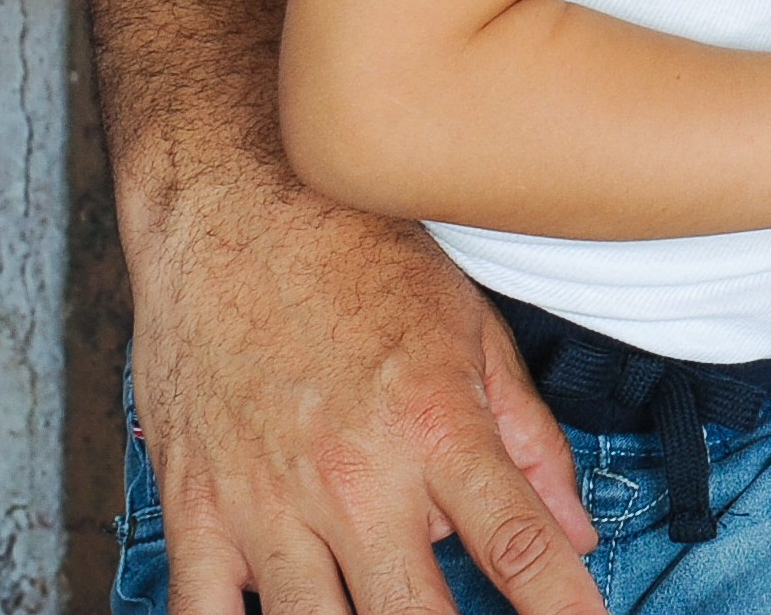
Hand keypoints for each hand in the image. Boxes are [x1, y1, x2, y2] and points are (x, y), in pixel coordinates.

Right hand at [128, 175, 602, 614]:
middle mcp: (354, 476)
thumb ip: (528, 436)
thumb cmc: (355, 251)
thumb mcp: (469, 325)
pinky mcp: (194, 506)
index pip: (517, 546)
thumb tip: (576, 532)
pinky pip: (201, 614)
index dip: (562, 608)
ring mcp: (267, 499)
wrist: (229, 197)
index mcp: (434, 426)